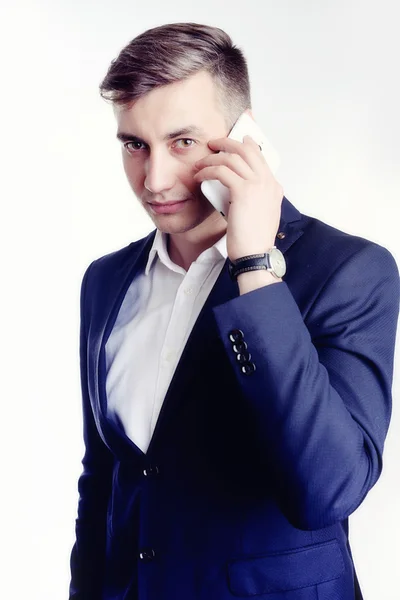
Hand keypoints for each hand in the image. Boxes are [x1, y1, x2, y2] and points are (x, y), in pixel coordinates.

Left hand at [193, 136, 283, 260]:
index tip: (231, 142)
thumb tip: (238, 191)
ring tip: (200, 164)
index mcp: (273, 187)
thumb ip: (253, 199)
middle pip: (247, 149)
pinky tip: (199, 176)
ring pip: (232, 157)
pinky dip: (207, 170)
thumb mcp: (258, 215)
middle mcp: (268, 182)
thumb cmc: (253, 240)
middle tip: (212, 144)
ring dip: (212, 158)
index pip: (259, 156)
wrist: (255, 254)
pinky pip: (221, 171)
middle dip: (227, 143)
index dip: (245, 145)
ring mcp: (258, 185)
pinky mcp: (243, 191)